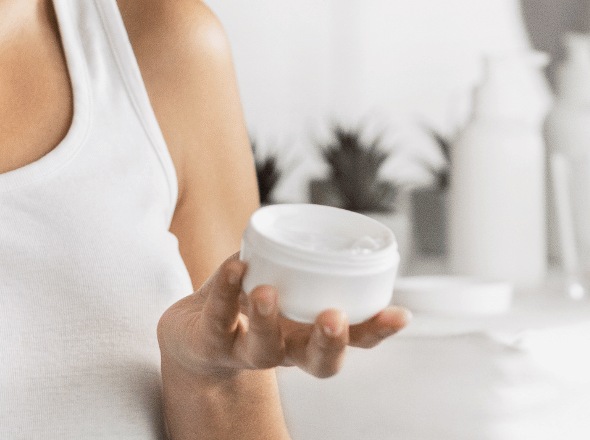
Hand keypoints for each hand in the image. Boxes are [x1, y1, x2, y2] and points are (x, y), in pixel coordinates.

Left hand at [157, 254, 409, 381]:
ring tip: (267, 292)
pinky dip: (226, 289)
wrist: (189, 335)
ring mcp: (244, 351)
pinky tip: (235, 268)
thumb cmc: (244, 303)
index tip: (400, 314)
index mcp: (308, 335)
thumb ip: (300, 259)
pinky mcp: (208, 342)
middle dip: (329, 343)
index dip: (376, 330)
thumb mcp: (280, 281)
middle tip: (334, 317)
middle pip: (315, 361)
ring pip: (263, 350)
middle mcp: (283, 350)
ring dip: (268, 320)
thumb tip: (328, 227)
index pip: (352, 339)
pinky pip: (218, 316)